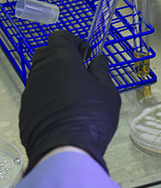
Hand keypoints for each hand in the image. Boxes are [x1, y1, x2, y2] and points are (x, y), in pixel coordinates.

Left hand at [19, 30, 120, 173]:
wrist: (66, 150)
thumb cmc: (91, 116)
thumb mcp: (107, 91)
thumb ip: (101, 71)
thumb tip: (99, 59)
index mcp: (62, 60)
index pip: (61, 36)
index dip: (75, 41)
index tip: (86, 54)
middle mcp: (41, 71)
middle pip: (47, 52)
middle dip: (63, 57)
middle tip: (80, 71)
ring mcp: (31, 90)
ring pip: (41, 74)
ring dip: (56, 76)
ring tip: (74, 94)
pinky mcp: (26, 109)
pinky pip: (37, 93)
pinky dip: (49, 94)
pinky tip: (63, 110)